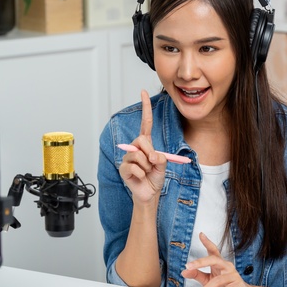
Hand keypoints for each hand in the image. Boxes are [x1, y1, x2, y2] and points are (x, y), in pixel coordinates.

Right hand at [118, 90, 166, 204]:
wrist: (149, 194)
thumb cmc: (155, 178)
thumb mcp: (163, 164)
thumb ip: (160, 157)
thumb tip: (151, 156)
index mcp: (145, 144)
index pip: (145, 123)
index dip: (145, 108)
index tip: (143, 92)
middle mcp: (135, 148)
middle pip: (141, 140)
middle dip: (150, 152)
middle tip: (153, 164)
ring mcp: (127, 158)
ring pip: (138, 156)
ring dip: (147, 167)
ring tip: (147, 172)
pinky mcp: (123, 168)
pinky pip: (134, 168)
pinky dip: (141, 175)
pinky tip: (140, 178)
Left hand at [181, 232, 261, 286]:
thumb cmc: (225, 286)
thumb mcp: (209, 280)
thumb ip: (197, 275)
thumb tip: (184, 271)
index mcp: (219, 263)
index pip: (213, 250)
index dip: (207, 242)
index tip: (201, 234)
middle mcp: (227, 266)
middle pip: (214, 259)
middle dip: (200, 262)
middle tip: (188, 266)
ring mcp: (233, 275)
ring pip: (218, 280)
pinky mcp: (238, 285)